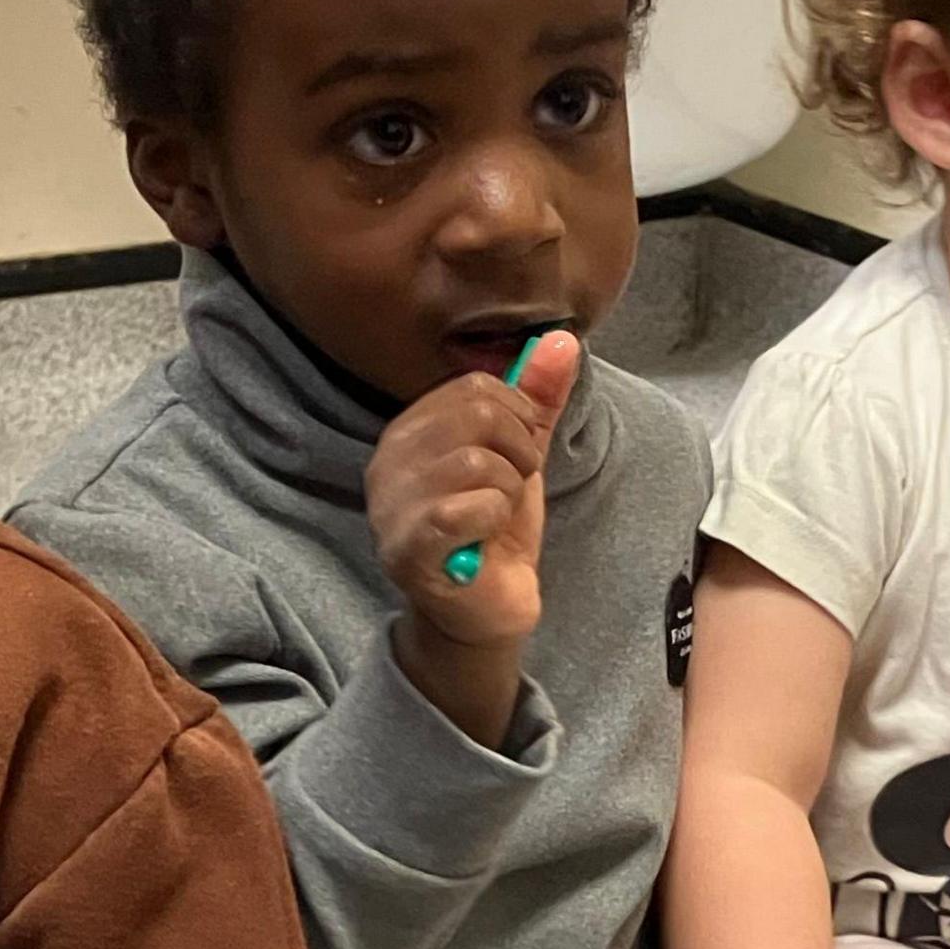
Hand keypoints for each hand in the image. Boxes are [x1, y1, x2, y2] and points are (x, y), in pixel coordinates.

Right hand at [368, 332, 580, 743]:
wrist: (488, 609)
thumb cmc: (496, 530)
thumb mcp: (522, 454)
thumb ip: (537, 398)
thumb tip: (563, 339)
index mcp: (408, 431)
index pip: (473, 386)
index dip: (519, 418)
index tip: (519, 459)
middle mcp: (386, 461)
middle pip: (476, 414)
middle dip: (518, 453)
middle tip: (510, 490)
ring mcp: (391, 506)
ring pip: (477, 460)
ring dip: (507, 492)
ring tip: (493, 518)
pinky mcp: (407, 547)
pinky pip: (468, 506)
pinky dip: (493, 521)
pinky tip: (482, 541)